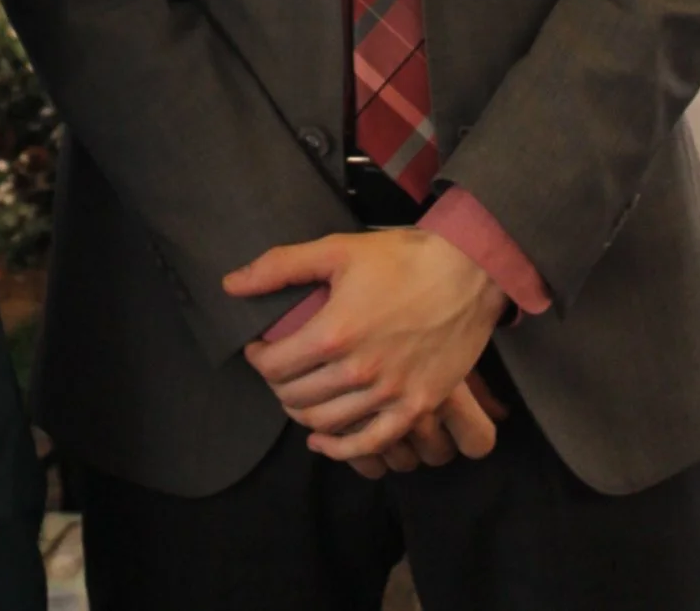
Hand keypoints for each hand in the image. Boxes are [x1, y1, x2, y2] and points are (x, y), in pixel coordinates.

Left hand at [224, 228, 506, 463]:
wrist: (468, 273)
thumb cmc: (401, 258)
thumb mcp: (336, 250)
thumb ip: (280, 267)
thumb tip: (231, 284)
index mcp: (335, 332)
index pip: (274, 365)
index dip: (258, 359)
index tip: (259, 348)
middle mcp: (360, 371)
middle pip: (296, 397)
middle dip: (276, 384)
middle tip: (277, 368)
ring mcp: (391, 394)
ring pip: (326, 423)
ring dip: (301, 413)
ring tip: (297, 393)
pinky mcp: (417, 406)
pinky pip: (370, 443)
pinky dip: (339, 448)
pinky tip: (321, 441)